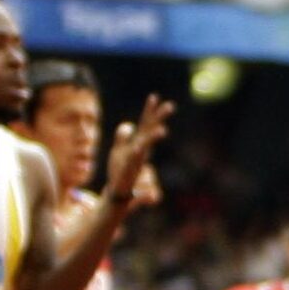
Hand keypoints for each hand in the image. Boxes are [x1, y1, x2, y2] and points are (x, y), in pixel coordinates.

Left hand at [102, 95, 173, 209]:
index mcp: (138, 144)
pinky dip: (137, 153)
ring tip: (163, 130)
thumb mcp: (118, 150)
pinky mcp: (129, 169)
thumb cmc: (120, 171)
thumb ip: (122, 137)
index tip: (154, 96)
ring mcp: (135, 159)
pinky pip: (134, 160)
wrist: (117, 193)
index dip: (149, 111)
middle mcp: (140, 149)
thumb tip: (128, 125)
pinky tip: (138, 147)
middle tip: (171, 106)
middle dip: (159, 119)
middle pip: (150, 130)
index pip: (145, 124)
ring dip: (154, 138)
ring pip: (146, 145)